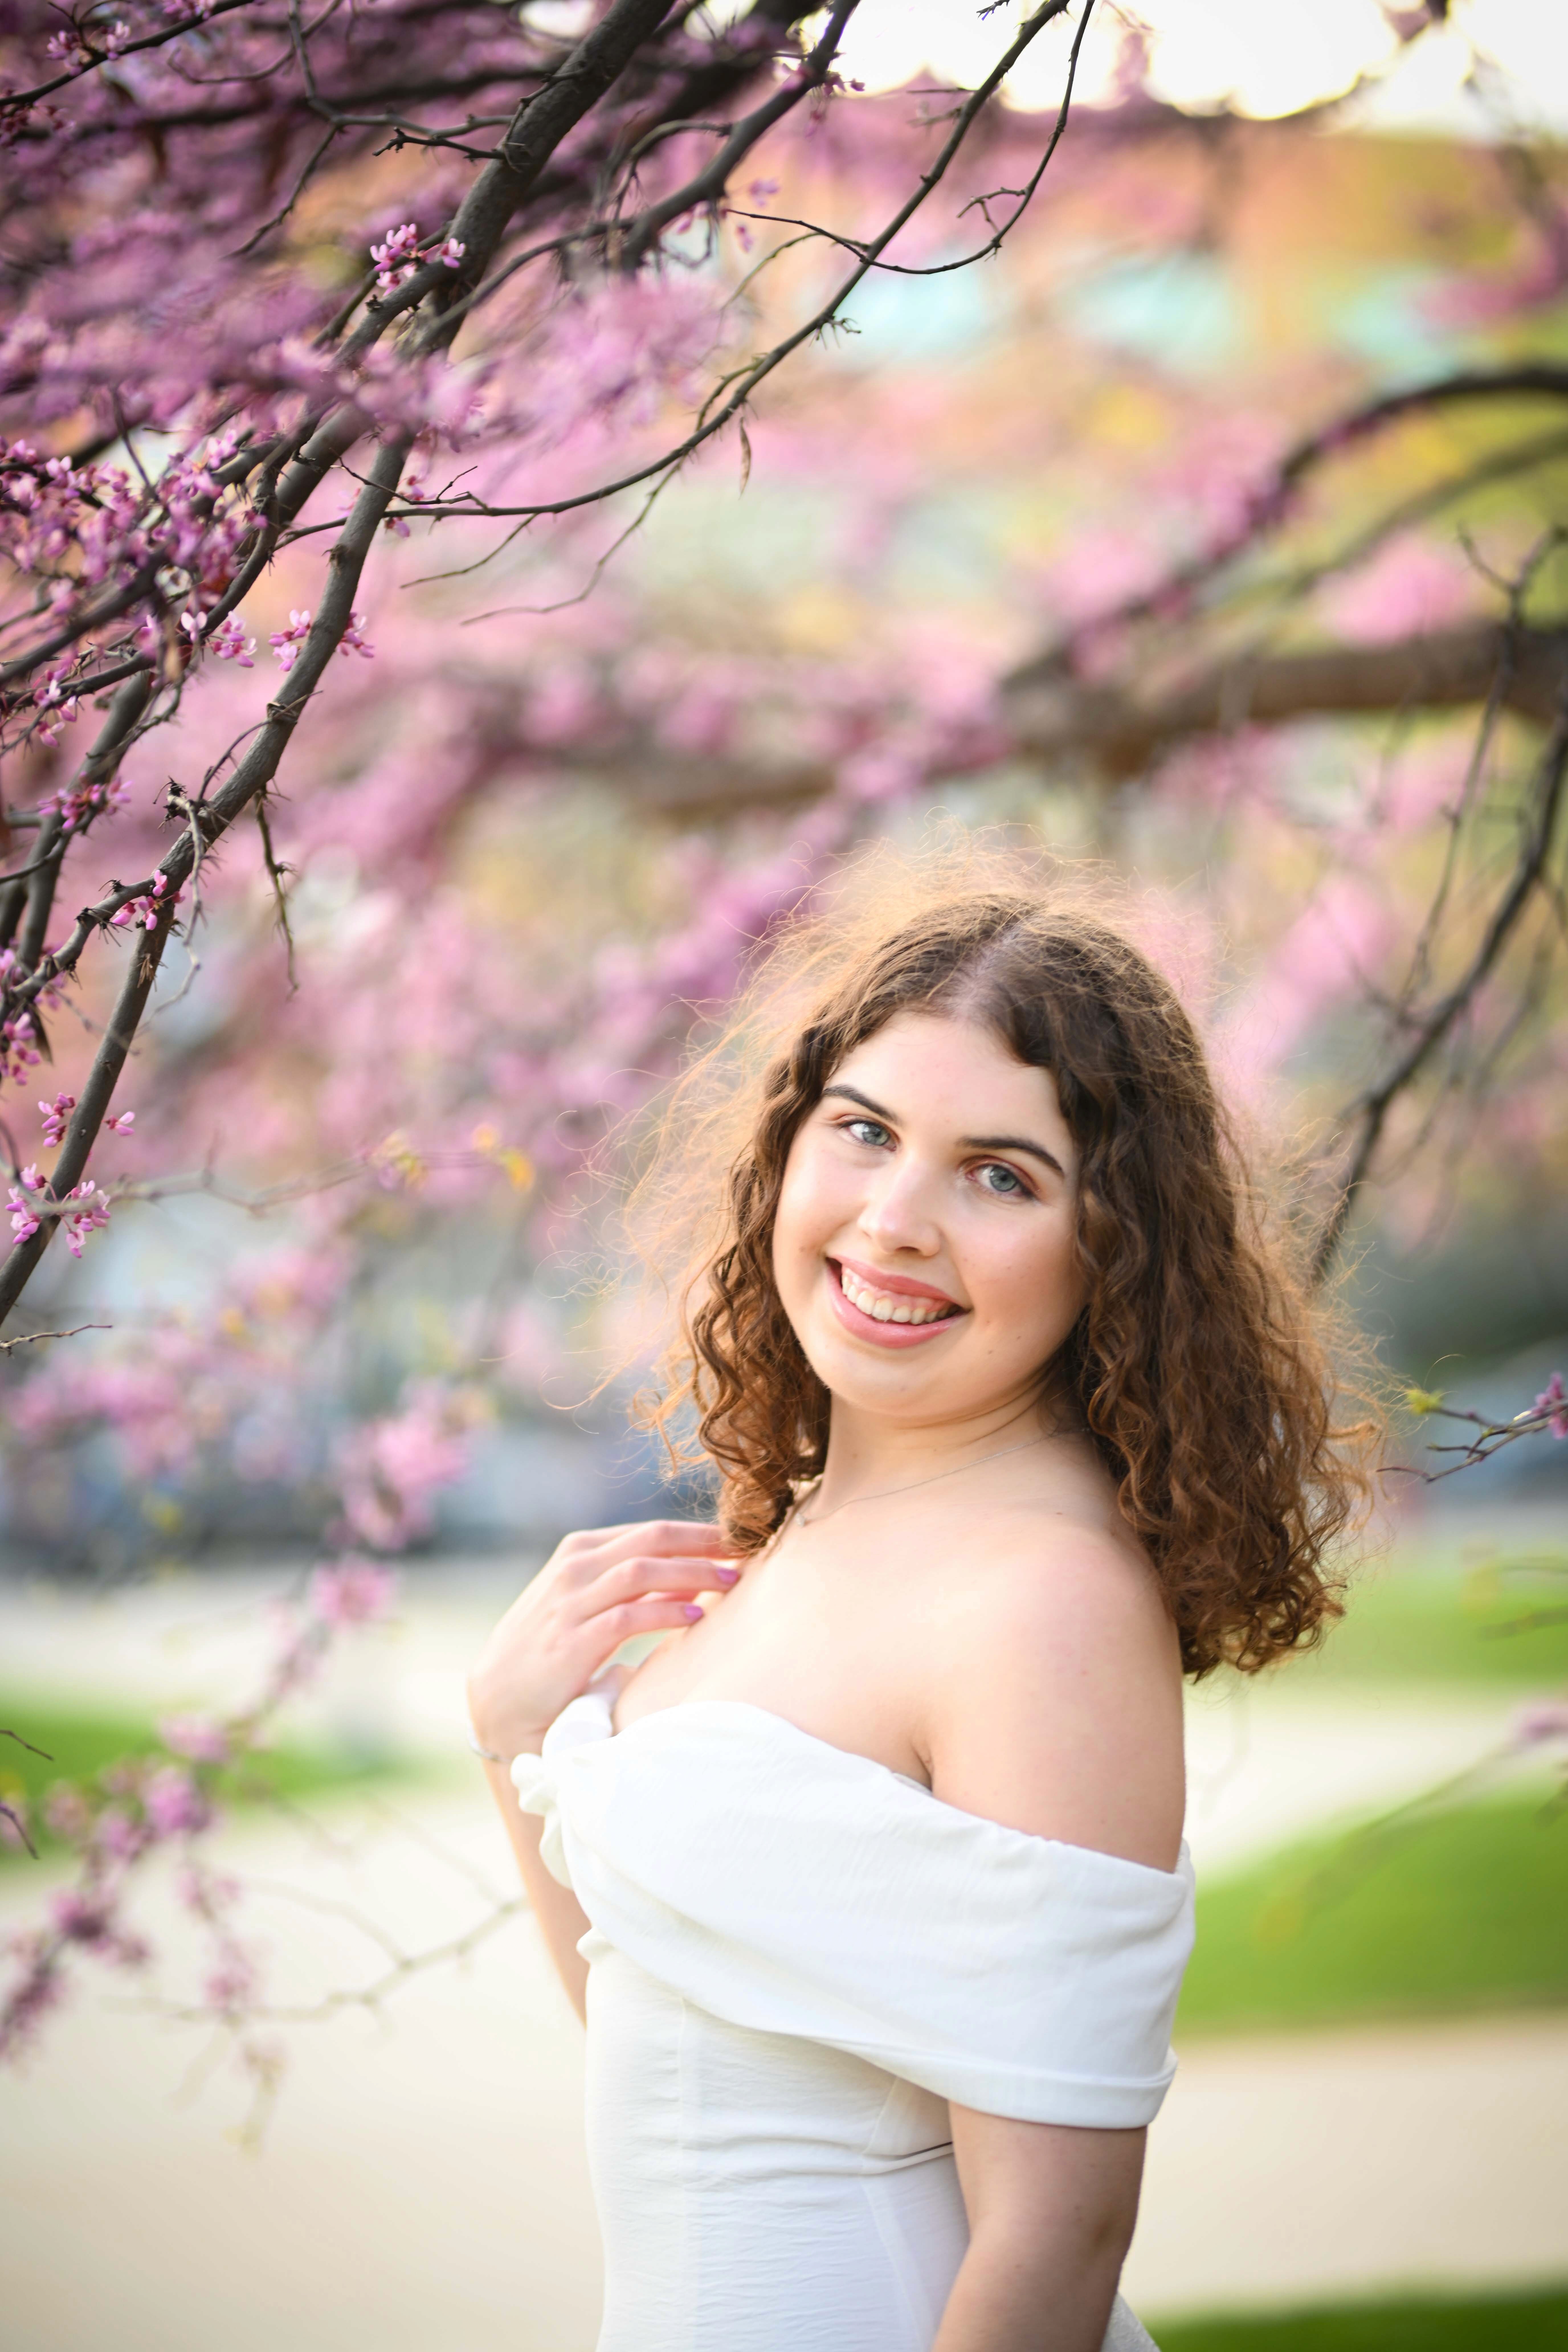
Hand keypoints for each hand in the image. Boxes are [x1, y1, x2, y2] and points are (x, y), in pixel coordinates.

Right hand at [467, 1518, 738, 1760]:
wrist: (497, 1702)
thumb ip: (628, 1586)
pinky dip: (666, 1612)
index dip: (697, 1533)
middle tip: (747, 1551)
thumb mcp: (585, 1605)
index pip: (649, 1531)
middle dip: (704, 1543)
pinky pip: (628, 1617)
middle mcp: (573, 1569)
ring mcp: (569, 1603)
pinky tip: (696, 1616)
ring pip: (643, 1571)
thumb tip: (688, 1578)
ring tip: (732, 1581)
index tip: (738, 1541)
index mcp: (578, 1552)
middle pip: (652, 1540)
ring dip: (694, 1574)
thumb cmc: (548, 1652)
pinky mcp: (571, 1641)